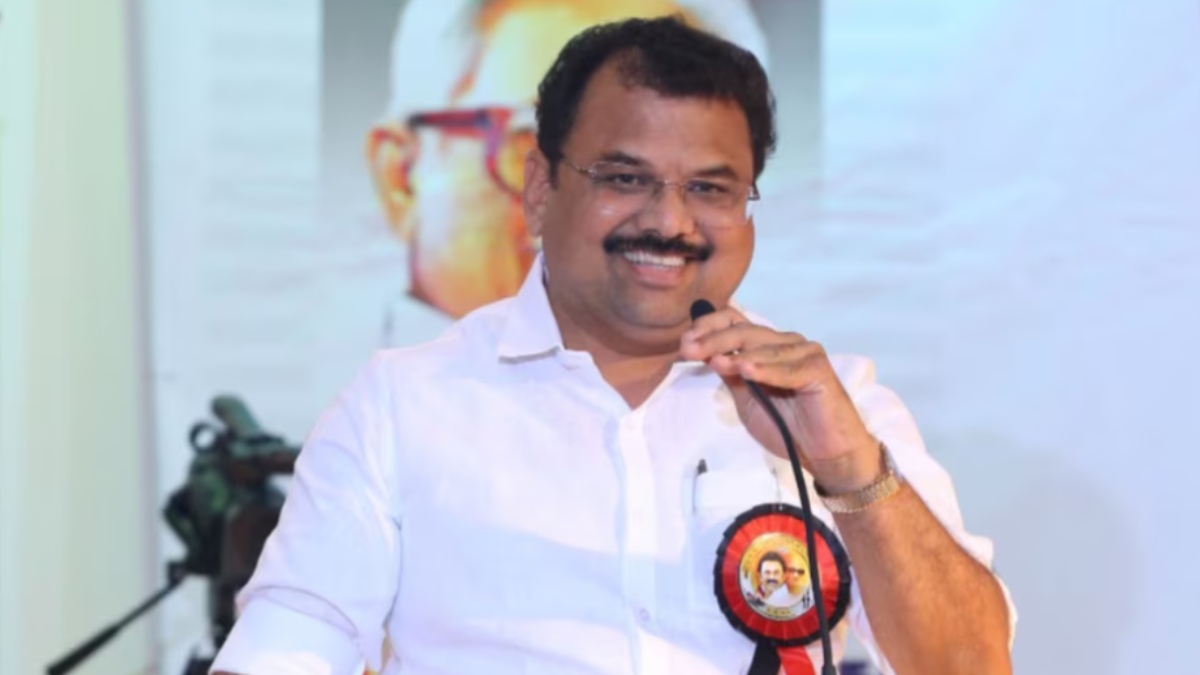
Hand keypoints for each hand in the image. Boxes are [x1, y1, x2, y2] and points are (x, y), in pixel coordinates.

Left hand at [679, 306, 880, 492]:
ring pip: (764, 347)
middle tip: (689, 350)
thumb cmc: (788, 427)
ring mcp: (804, 352)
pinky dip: (767, 370)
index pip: (734, 322)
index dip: (708, 327)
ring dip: (737, 354)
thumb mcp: (748, 400)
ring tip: (716, 362)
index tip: (685, 344)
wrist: (825, 453)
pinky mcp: (819, 369)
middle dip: (713, 340)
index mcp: (767, 346)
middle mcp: (786, 342)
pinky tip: (747, 370)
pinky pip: (788, 368)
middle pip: (745, 332)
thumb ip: (731, 376)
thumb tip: (705, 353)